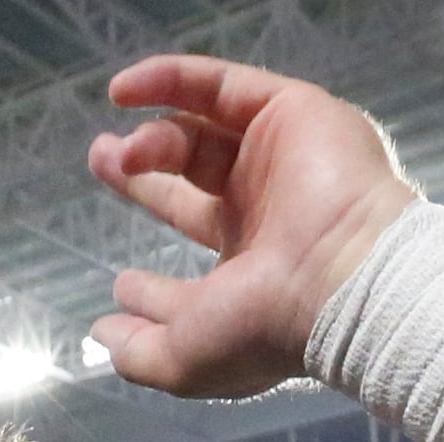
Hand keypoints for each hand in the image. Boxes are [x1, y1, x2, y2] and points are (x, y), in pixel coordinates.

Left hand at [84, 57, 417, 401]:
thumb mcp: (185, 359)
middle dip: (142, 169)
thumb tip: (104, 334)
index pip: (190, 263)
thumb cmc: (263, 326)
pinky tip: (122, 91)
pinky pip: (221, 84)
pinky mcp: (290, 110)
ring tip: (120, 155)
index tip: (119, 285)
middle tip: (102, 157)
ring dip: (152, 138)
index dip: (152, 278)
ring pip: (203, 131)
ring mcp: (280, 157)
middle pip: (194, 174)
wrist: (342, 281)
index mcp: (251, 270)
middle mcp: (266, 209)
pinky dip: (169, 80)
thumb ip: (139, 353)